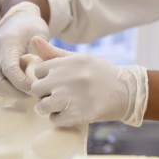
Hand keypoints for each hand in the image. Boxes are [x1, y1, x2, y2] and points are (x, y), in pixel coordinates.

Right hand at [0, 1, 50, 97]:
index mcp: (7, 45)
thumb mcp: (39, 34)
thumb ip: (41, 51)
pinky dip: (6, 90)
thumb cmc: (30, 28)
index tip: (37, 87)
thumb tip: (41, 72)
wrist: (14, 22)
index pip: (10, 69)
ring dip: (11, 93)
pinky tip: (20, 88)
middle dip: (16, 92)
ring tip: (28, 91)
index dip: (23, 83)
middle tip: (34, 93)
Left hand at [28, 37, 147, 127]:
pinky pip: (54, 120)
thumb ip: (53, 52)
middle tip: (61, 94)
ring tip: (65, 104)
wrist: (125, 91)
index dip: (47, 76)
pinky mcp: (76, 115)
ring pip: (42, 106)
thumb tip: (32, 39)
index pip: (39, 70)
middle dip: (46, 93)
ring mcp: (70, 98)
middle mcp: (66, 79)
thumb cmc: (99, 73)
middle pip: (37, 89)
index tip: (59, 80)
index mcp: (67, 63)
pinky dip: (61, 118)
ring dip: (50, 108)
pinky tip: (73, 112)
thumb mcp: (78, 59)